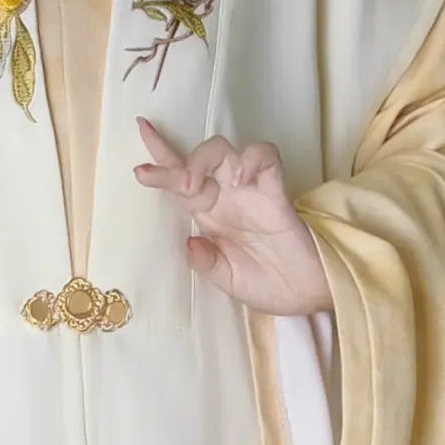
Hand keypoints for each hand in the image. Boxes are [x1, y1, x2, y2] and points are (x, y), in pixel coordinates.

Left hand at [134, 122, 332, 316]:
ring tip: (196, 184)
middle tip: (176, 183)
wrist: (309, 294)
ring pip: (224, 150)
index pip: (180, 183)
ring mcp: (250, 191)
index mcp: (210, 217)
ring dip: (205, 158)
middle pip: (196, 160)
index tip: (136, 162)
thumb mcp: (230, 282)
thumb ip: (208, 264)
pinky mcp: (276, 191)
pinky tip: (241, 178)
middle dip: (174, 159)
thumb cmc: (270, 285)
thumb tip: (188, 244)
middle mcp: (226, 198)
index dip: (160, 164)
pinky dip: (251, 159)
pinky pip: (265, 158)